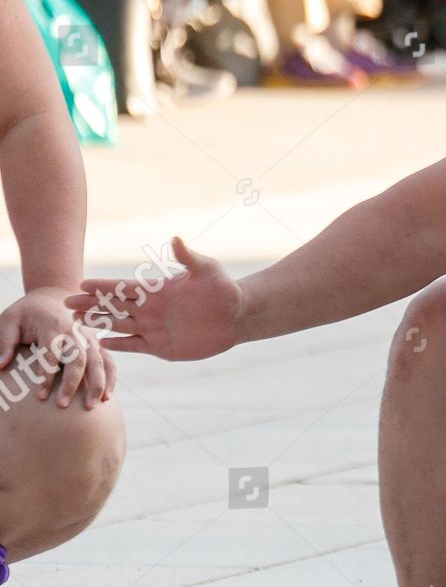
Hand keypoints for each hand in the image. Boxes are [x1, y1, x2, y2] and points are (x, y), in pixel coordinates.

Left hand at [0, 288, 113, 408]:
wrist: (52, 296)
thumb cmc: (28, 312)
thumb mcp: (10, 320)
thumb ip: (4, 341)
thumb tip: (0, 365)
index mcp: (53, 325)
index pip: (51, 354)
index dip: (46, 376)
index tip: (40, 397)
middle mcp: (76, 331)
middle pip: (78, 360)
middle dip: (72, 384)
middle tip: (62, 405)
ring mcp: (90, 338)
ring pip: (98, 363)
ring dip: (96, 385)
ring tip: (91, 407)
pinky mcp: (97, 344)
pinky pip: (109, 362)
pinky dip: (110, 380)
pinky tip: (106, 398)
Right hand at [63, 236, 245, 361]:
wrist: (237, 316)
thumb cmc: (224, 290)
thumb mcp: (207, 270)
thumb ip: (188, 257)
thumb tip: (175, 238)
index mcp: (156, 290)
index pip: (123, 287)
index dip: (103, 286)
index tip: (81, 283)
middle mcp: (150, 309)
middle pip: (113, 306)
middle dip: (90, 304)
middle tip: (66, 303)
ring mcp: (154, 328)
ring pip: (118, 325)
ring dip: (98, 323)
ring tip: (75, 321)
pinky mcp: (161, 347)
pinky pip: (134, 346)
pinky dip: (118, 345)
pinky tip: (101, 343)